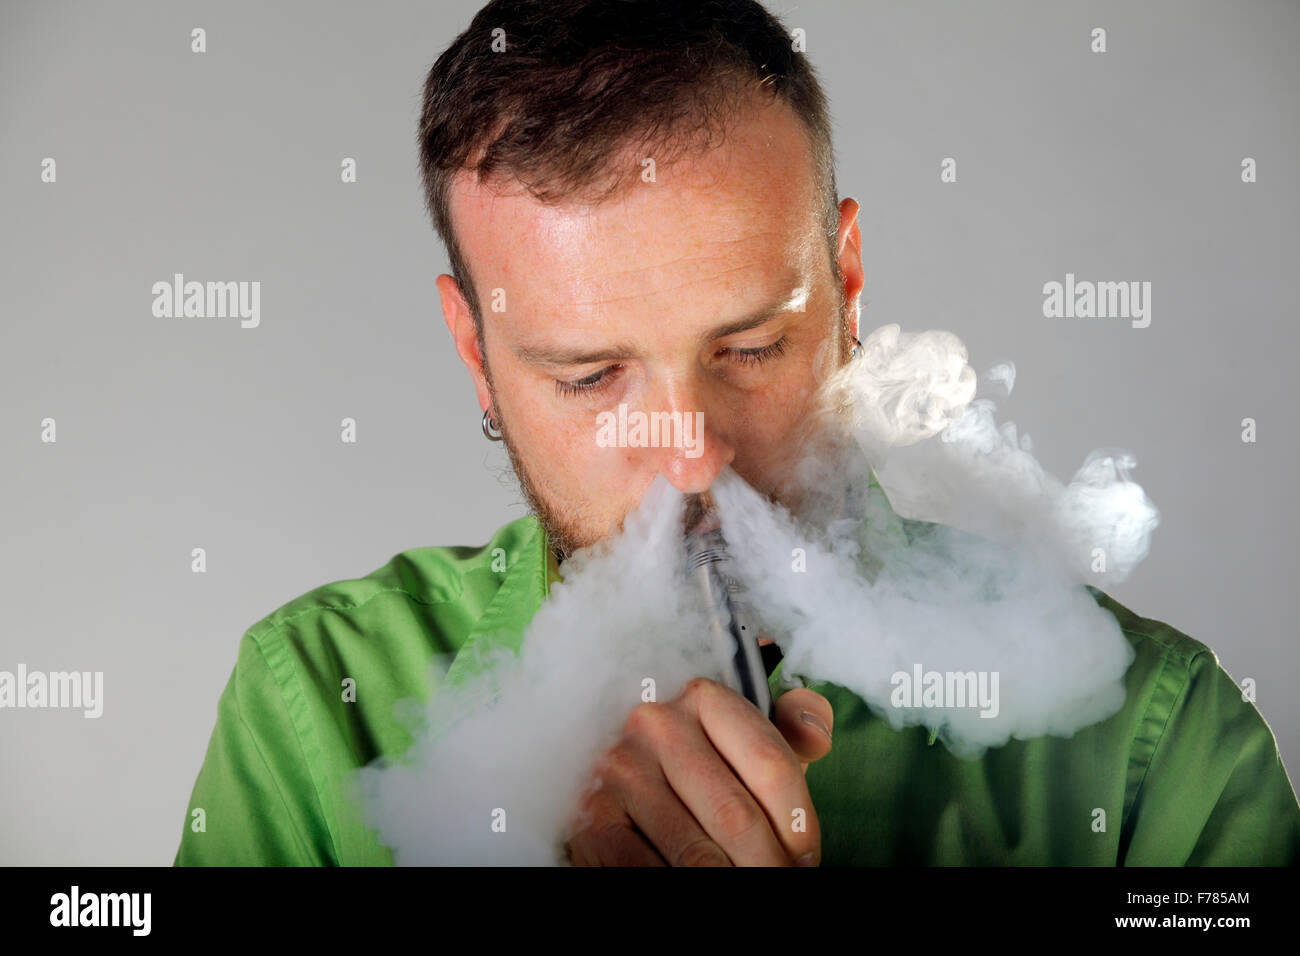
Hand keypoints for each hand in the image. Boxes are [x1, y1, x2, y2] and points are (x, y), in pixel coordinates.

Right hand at [563, 678, 834, 865]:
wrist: (619, 791)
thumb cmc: (700, 771)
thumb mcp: (745, 744)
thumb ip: (789, 732)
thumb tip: (816, 734)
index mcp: (703, 698)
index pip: (771, 764)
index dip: (800, 823)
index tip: (806, 859)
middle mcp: (656, 724)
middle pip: (737, 816)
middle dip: (768, 865)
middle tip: (779, 885)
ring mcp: (620, 771)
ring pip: (698, 853)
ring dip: (731, 882)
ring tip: (748, 889)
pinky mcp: (593, 818)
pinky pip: (649, 871)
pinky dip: (681, 887)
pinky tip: (695, 887)